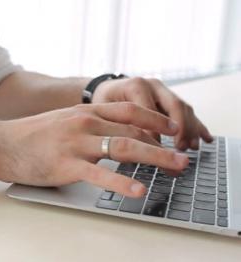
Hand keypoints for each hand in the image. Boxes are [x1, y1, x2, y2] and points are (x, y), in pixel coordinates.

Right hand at [0, 102, 188, 197]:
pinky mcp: (67, 165)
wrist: (1, 144)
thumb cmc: (30, 135)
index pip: (129, 111)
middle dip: (163, 143)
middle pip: (134, 129)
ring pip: (124, 147)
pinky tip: (138, 189)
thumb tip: (112, 135)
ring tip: (175, 167)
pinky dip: (122, 182)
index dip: (155, 120)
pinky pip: (101, 173)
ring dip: (155, 157)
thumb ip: (87, 125)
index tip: (173, 129)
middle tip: (183, 156)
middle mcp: (84, 123)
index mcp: (84, 111)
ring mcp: (76, 144)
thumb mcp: (63, 121)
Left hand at [92, 77, 212, 149]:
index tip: (155, 151)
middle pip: (174, 105)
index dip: (154, 132)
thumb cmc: (101, 103)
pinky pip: (186, 111)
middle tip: (180, 149)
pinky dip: (196, 125)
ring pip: (183, 108)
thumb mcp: (104, 112)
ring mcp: (163, 90)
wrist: (105, 89)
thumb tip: (135, 148)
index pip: (150, 111)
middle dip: (181, 129)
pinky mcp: (169, 98)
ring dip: (190, 129)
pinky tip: (204, 139)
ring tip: (191, 148)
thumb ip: (118, 126)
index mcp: (135, 86)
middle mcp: (152, 85)